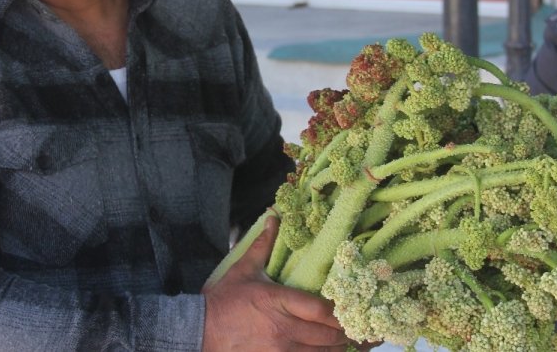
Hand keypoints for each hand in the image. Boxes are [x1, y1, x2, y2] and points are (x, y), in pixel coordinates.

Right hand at [202, 215, 353, 350]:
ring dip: (336, 348)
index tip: (349, 307)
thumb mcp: (244, 269)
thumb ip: (263, 245)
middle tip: (356, 327)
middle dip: (344, 332)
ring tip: (349, 341)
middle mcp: (282, 328)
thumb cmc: (224, 300)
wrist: (200, 330)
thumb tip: (273, 217)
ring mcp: (279, 350)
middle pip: (327, 335)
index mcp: (277, 301)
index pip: (320, 309)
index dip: (340, 312)